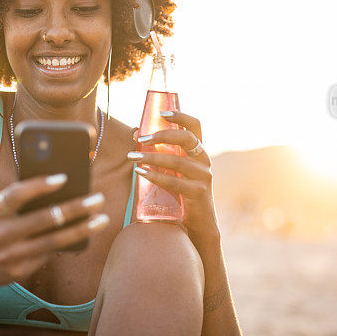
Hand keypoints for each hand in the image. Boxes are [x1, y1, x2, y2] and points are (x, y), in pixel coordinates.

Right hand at [0, 174, 108, 286]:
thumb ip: (20, 200)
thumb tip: (62, 190)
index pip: (17, 194)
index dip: (40, 185)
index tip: (64, 177)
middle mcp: (0, 234)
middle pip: (44, 220)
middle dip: (75, 208)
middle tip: (98, 199)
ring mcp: (10, 256)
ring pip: (53, 242)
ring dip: (82, 230)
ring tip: (102, 220)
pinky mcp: (18, 272)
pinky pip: (48, 255)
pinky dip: (66, 243)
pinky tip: (83, 234)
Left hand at [130, 111, 219, 249]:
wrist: (198, 223)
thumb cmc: (181, 192)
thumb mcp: (173, 169)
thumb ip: (159, 152)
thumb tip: (135, 132)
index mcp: (199, 151)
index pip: (195, 125)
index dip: (180, 115)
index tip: (162, 112)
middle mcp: (204, 160)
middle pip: (187, 138)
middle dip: (162, 135)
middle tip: (140, 139)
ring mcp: (204, 176)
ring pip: (177, 160)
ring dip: (152, 157)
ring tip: (132, 157)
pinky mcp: (199, 193)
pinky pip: (174, 181)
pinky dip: (155, 176)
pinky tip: (140, 172)